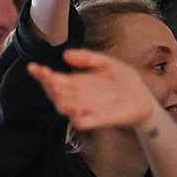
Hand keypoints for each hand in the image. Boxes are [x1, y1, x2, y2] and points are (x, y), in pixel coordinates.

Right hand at [28, 48, 161, 131]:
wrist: (143, 98)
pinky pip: (81, 122)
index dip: (41, 75)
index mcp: (76, 81)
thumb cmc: (124, 80)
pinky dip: (76, 117)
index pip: (53, 79)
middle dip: (48, 86)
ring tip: (60, 93)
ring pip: (64, 108)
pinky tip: (76, 109)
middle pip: (54, 93)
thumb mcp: (107, 63)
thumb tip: (65, 54)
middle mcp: (77, 96)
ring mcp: (85, 108)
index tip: (34, 67)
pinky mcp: (96, 120)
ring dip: (59, 101)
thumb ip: (87, 58)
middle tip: (50, 77)